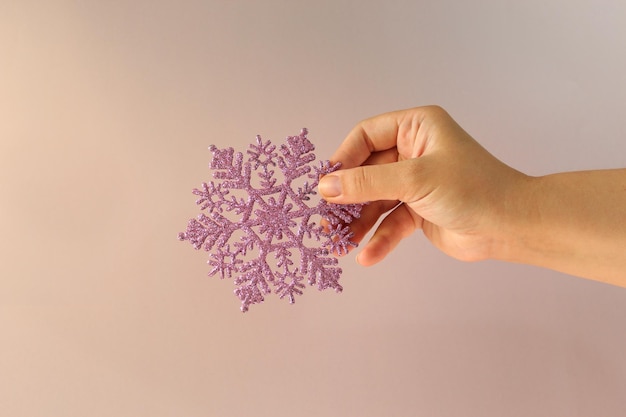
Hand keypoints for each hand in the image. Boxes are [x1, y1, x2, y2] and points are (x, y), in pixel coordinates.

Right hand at [319, 106, 526, 265]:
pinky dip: (379, 238)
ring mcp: (415, 182)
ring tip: (337, 244)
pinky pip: (390, 222)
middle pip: (366, 171)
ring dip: (357, 222)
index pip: (366, 136)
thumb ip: (367, 182)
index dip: (344, 159)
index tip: (324, 185)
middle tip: (325, 221)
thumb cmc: (471, 189)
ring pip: (375, 200)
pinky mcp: (418, 210)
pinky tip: (366, 257)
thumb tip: (325, 186)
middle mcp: (413, 151)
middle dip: (347, 198)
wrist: (511, 227)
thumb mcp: (415, 179)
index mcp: (415, 128)